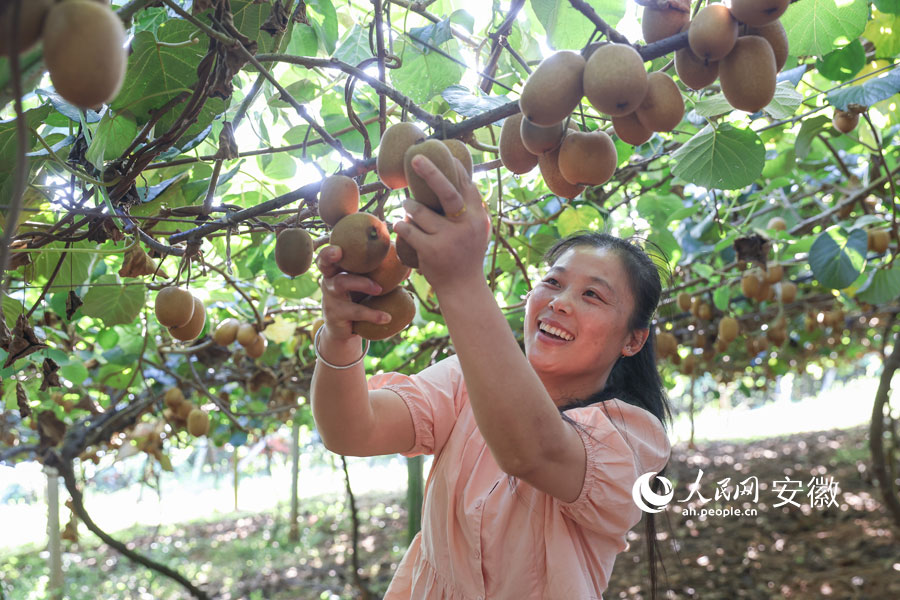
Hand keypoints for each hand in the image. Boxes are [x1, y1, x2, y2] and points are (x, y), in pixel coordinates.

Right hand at [316, 245, 390, 341]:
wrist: (346, 331)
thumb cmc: (357, 301)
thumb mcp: (366, 285)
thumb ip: (383, 274)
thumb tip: (409, 266)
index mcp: (337, 269)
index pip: (330, 252)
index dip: (330, 246)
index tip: (339, 243)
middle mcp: (329, 280)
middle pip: (324, 263)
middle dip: (329, 255)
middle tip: (338, 252)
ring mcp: (330, 298)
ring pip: (342, 283)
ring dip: (362, 282)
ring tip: (380, 289)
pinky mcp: (336, 315)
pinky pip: (355, 311)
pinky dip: (373, 314)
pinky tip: (387, 317)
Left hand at [393, 156, 490, 292]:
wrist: (463, 287)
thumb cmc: (466, 255)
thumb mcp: (476, 230)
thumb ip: (469, 208)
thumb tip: (459, 174)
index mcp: (477, 216)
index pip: (466, 184)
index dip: (453, 167)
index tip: (440, 152)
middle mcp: (466, 225)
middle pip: (447, 190)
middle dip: (430, 172)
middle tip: (415, 158)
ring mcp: (449, 238)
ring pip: (420, 211)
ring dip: (409, 205)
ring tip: (407, 205)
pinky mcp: (431, 250)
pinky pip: (409, 229)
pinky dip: (401, 225)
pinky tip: (399, 225)